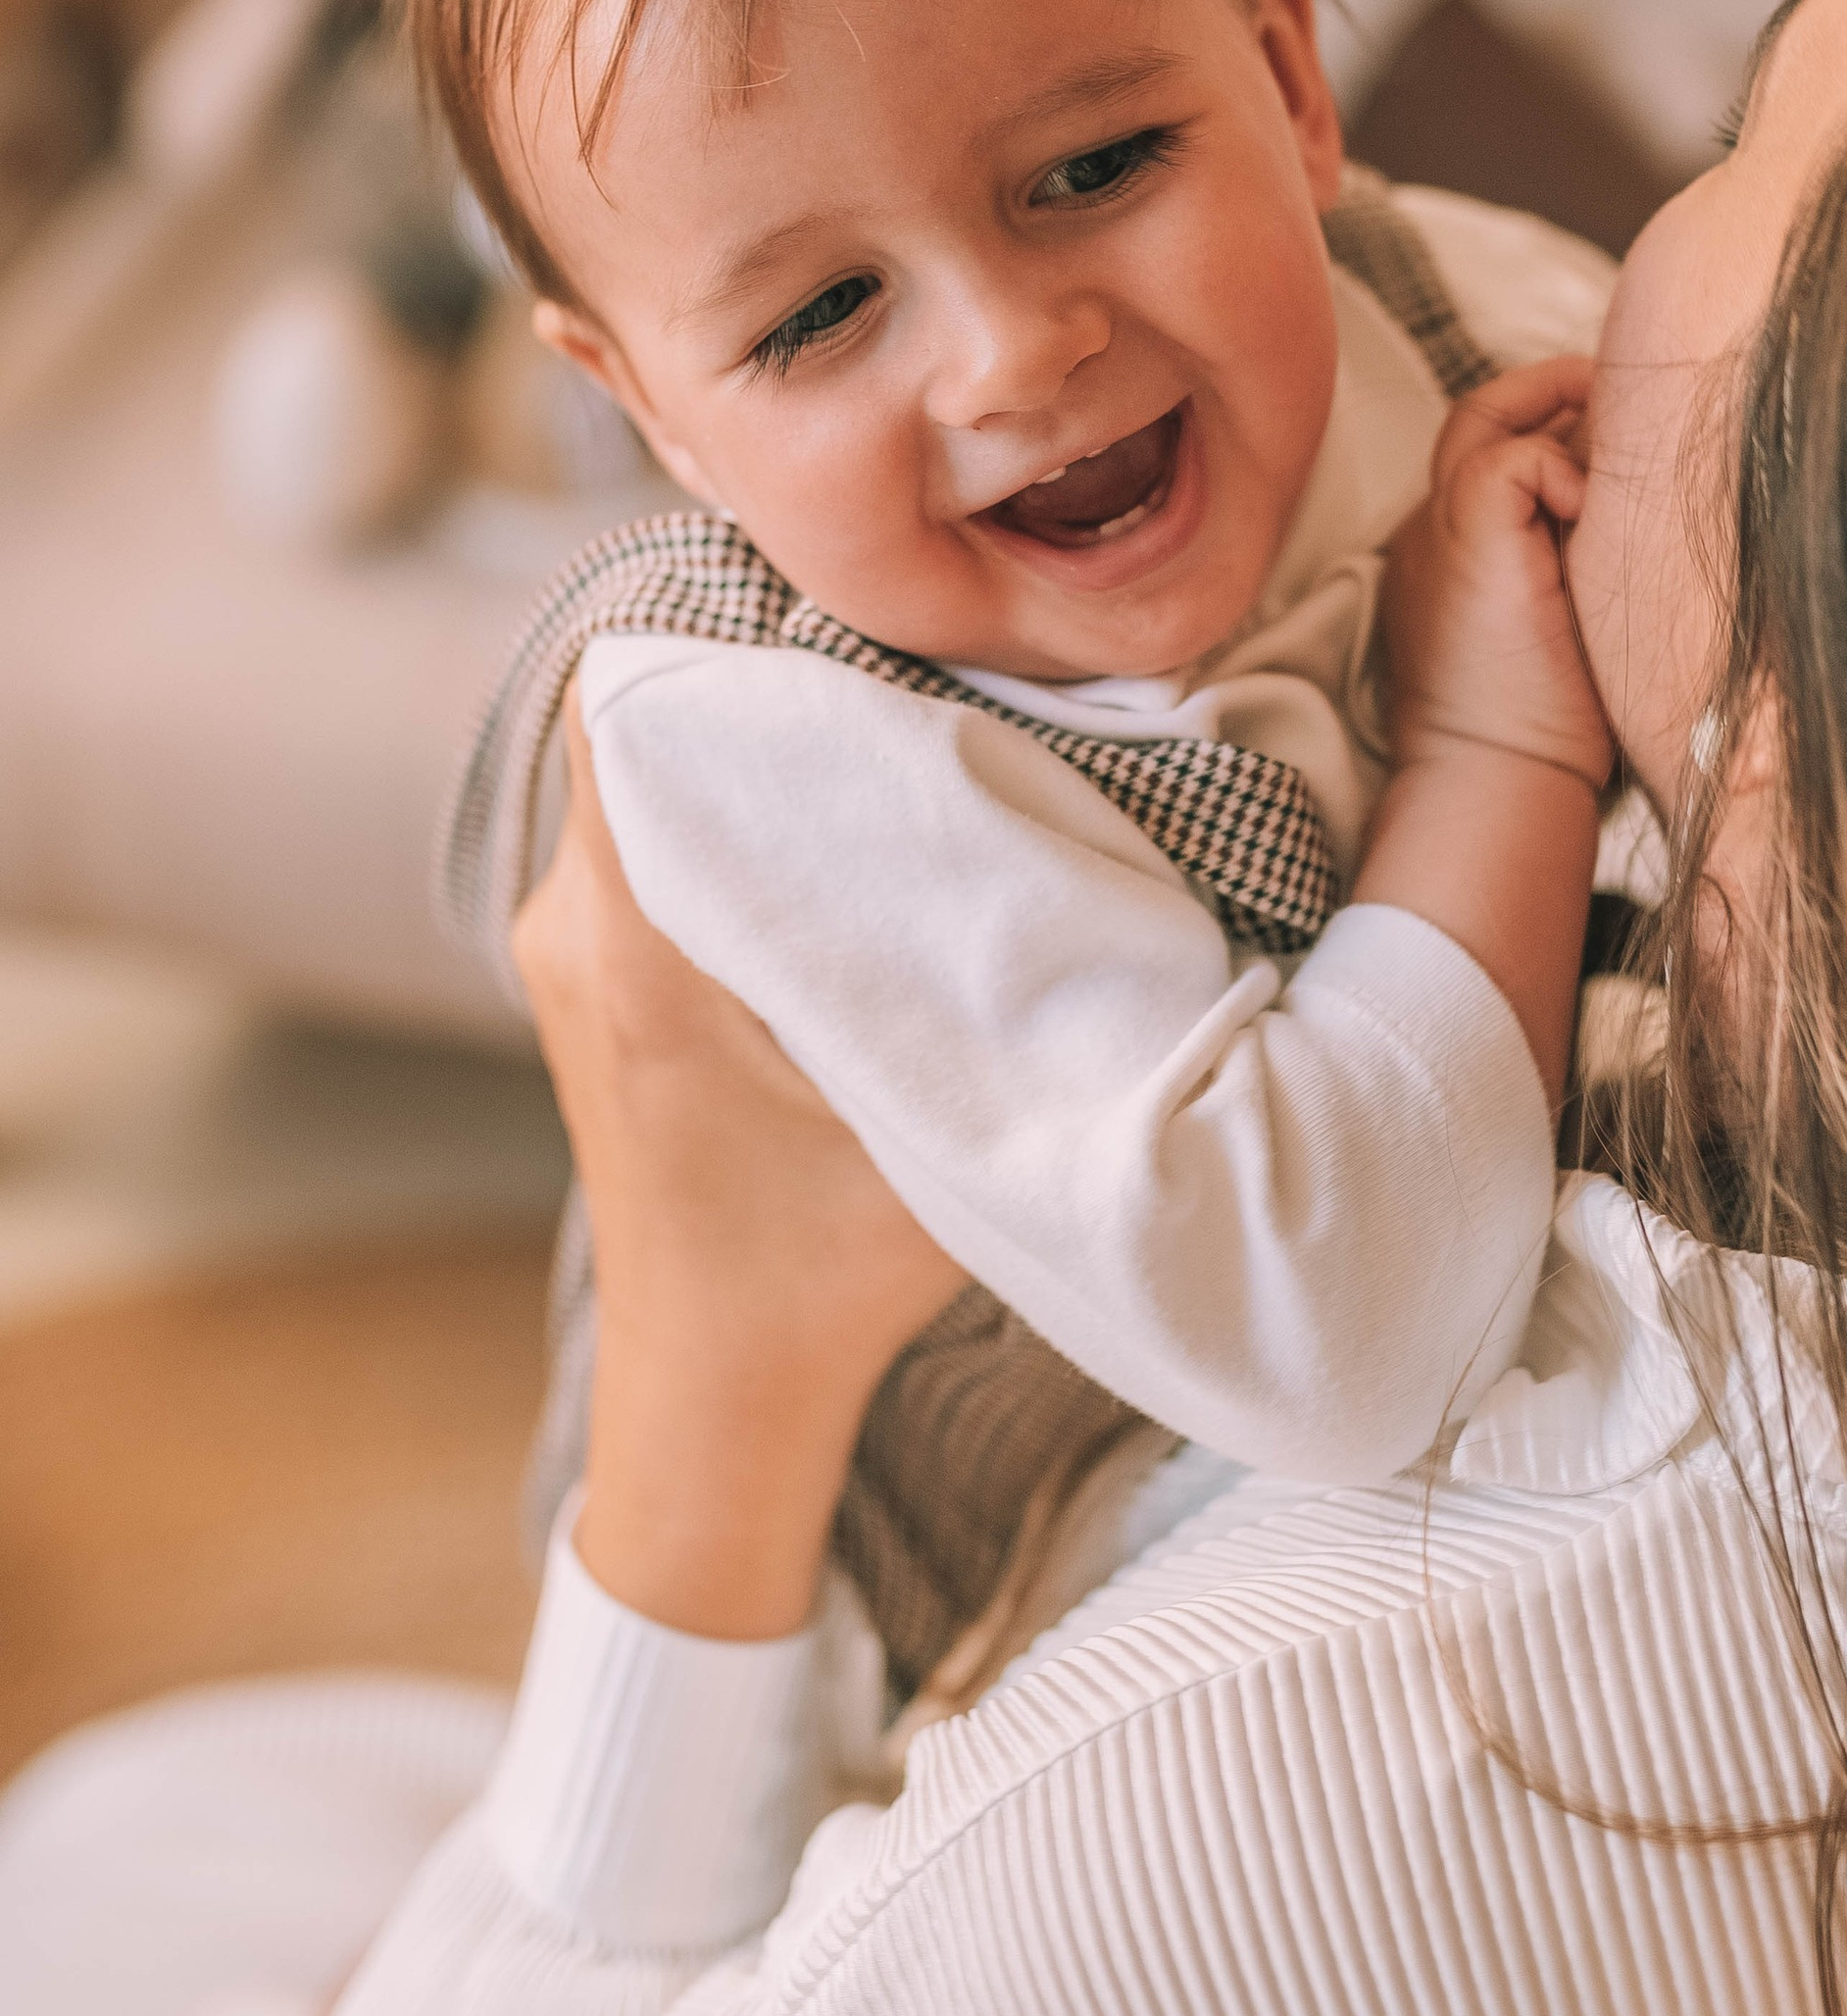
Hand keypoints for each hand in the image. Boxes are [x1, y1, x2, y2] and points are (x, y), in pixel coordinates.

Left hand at [514, 698, 966, 1637]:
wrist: (712, 1393)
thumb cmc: (825, 1279)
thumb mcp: (947, 1126)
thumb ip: (1001, 987)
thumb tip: (1109, 840)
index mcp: (641, 948)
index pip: (634, 701)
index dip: (739, 635)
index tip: (860, 622)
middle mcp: (576, 927)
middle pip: (649, 717)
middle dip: (768, 678)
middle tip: (903, 669)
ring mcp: (570, 949)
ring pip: (649, 770)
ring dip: (752, 747)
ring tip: (883, 743)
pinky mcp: (593, 974)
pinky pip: (648, 831)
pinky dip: (732, 809)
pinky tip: (838, 835)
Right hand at [1378, 358, 1613, 796]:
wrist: (1498, 783)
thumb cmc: (1552, 730)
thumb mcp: (1573, 621)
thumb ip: (1584, 557)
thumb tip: (1651, 497)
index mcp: (1454, 554)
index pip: (1493, 454)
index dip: (1554, 434)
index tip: (1616, 446)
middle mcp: (1433, 529)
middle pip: (1481, 416)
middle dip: (1554, 393)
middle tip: (1623, 397)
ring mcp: (1437, 527)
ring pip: (1488, 417)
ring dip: (1565, 414)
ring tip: (1625, 426)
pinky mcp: (1461, 531)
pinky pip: (1513, 454)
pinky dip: (1566, 470)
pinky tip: (1598, 517)